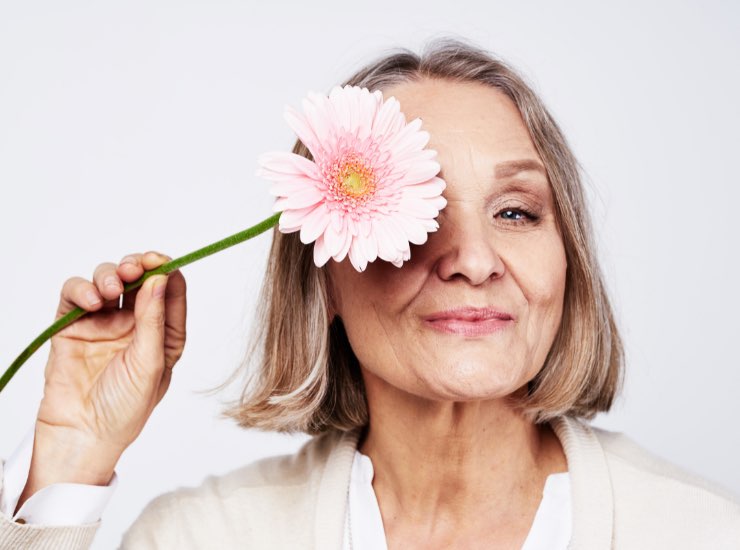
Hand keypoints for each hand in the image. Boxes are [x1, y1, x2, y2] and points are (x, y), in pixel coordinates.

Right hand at [16, 251, 186, 511]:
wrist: (82, 436)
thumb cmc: (125, 409)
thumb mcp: (150, 364)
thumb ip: (154, 320)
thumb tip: (161, 278)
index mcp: (164, 332)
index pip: (170, 290)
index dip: (166, 269)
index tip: (160, 260)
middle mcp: (135, 324)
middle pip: (138, 278)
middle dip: (137, 265)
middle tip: (134, 268)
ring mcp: (103, 323)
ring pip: (107, 279)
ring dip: (109, 275)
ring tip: (110, 291)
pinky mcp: (72, 326)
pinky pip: (75, 294)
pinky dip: (81, 289)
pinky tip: (91, 301)